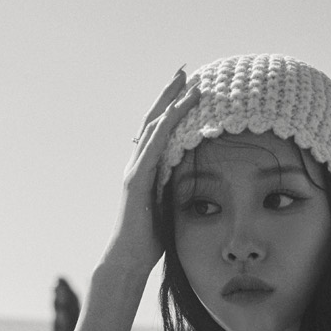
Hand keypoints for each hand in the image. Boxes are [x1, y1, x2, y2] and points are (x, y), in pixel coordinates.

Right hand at [102, 68, 201, 276]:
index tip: (189, 88)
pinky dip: (165, 126)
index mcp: (146, 169)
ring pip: (153, 127)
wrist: (130, 258)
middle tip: (186, 71)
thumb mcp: (171, 207)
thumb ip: (179, 189)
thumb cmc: (152, 239)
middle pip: (153, 120)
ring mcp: (135, 170)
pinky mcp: (136, 180)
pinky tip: (178, 111)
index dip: (172, 107)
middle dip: (169, 94)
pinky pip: (153, 146)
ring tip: (188, 82)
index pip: (159, 131)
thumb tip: (200, 182)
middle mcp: (137, 164)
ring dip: (171, 103)